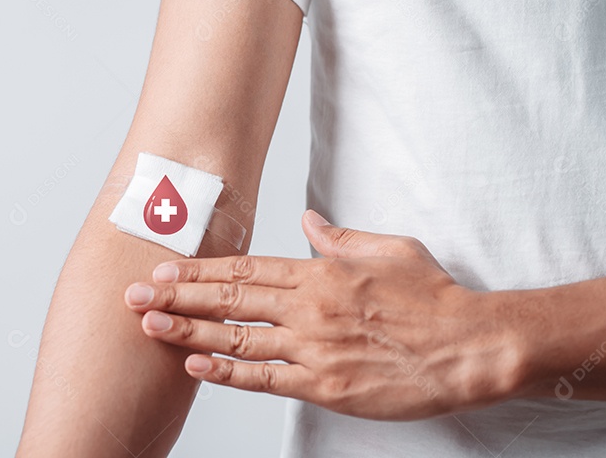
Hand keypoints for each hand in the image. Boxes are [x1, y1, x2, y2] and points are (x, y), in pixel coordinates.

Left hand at [123, 210, 523, 419]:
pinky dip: (226, 372)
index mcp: (320, 272)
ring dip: (187, 332)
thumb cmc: (434, 298)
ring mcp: (314, 347)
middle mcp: (308, 307)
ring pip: (236, 336)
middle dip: (176, 296)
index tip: (165, 270)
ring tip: (149, 327)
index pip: (244, 268)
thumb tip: (310, 220)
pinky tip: (196, 366)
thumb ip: (341, 237)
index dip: (199, 270)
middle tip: (135, 295)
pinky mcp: (325, 385)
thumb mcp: (389, 249)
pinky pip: (264, 377)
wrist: (470, 347)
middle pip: (229, 298)